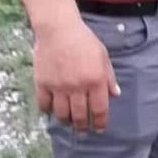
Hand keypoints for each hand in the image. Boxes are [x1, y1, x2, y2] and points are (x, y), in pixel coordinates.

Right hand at [33, 17, 120, 132]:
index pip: (99, 109)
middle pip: (80, 116)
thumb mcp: (102, 54)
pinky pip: (44, 105)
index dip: (100, 122)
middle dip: (83, 126)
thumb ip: (109, 76)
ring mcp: (59, 87)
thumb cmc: (83, 39)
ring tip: (69, 122)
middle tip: (84, 129)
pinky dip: (48, 111)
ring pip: (62, 115)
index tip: (100, 128)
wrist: (58, 28)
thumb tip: (115, 94)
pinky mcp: (43, 84)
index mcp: (95, 79)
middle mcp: (77, 86)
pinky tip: (52, 110)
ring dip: (67, 121)